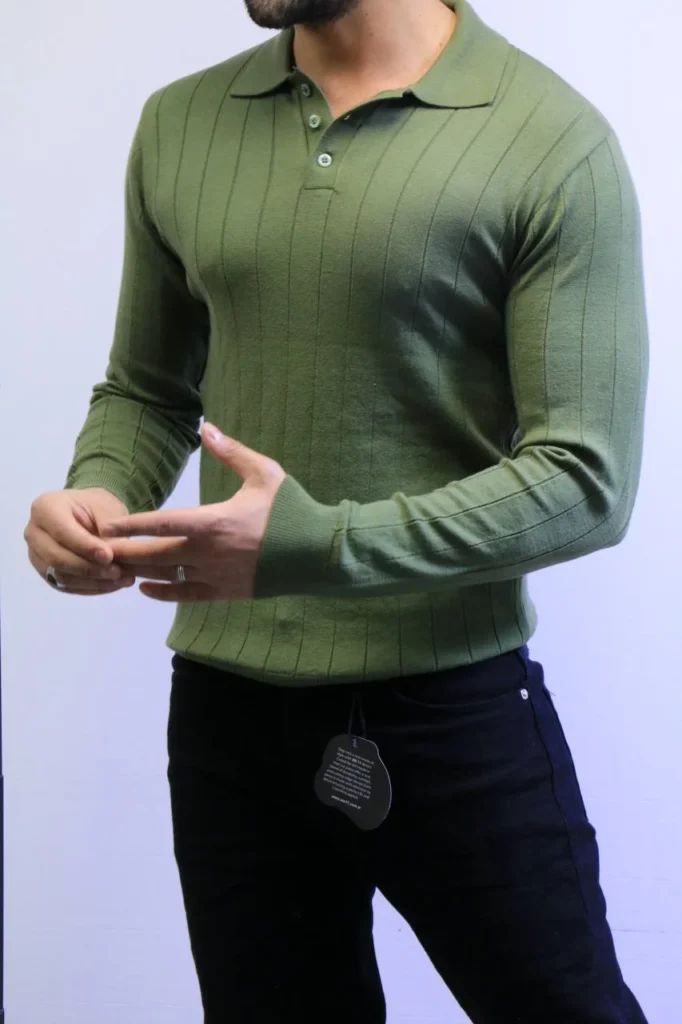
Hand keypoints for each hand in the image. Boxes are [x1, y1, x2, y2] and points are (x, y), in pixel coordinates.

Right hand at [24, 488, 136, 595]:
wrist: (89, 515)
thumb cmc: (97, 507)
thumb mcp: (107, 506)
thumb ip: (108, 523)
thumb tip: (109, 545)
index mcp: (45, 508)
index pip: (62, 531)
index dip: (85, 546)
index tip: (109, 556)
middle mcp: (34, 533)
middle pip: (56, 558)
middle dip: (88, 568)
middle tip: (118, 571)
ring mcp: (37, 555)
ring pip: (60, 576)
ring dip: (92, 582)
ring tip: (121, 580)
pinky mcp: (46, 573)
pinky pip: (65, 587)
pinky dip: (91, 588)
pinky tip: (113, 585)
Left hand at [101, 423, 285, 602]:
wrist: (319, 552)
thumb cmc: (293, 510)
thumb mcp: (265, 473)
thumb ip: (231, 453)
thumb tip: (207, 428)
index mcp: (214, 521)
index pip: (161, 522)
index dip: (131, 524)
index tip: (108, 524)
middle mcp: (209, 551)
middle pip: (154, 554)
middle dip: (124, 552)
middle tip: (98, 549)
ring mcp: (216, 575)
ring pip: (165, 576)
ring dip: (138, 571)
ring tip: (114, 567)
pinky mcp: (226, 592)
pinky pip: (185, 596)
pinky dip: (162, 593)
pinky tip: (145, 588)